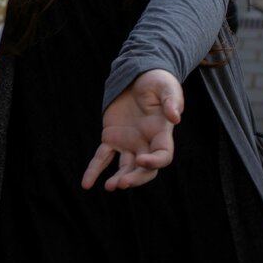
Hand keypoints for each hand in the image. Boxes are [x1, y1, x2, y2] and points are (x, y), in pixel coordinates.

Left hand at [81, 68, 182, 191]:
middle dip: (135, 178)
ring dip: (117, 179)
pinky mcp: (112, 138)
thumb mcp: (167, 88)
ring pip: (124, 168)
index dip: (154, 162)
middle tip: (122, 183)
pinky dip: (94, 170)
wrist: (140, 76)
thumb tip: (175, 118)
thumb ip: (171, 101)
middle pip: (144, 169)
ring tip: (109, 186)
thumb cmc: (159, 82)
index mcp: (162, 134)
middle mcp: (146, 143)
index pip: (163, 156)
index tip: (140, 161)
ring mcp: (128, 143)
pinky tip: (86, 183)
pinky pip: (102, 157)